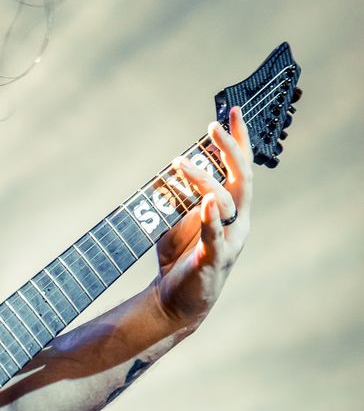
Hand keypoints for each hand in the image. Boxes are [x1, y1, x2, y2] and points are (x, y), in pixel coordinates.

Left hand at [154, 106, 252, 331]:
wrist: (175, 300)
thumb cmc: (180, 256)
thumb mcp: (177, 218)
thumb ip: (178, 195)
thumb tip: (167, 168)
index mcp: (232, 209)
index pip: (241, 168)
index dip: (239, 139)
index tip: (231, 110)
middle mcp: (237, 222)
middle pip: (243, 178)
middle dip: (231, 149)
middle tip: (213, 126)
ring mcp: (229, 241)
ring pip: (226, 203)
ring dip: (204, 180)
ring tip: (181, 163)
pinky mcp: (214, 260)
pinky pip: (216, 236)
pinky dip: (210, 218)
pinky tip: (206, 202)